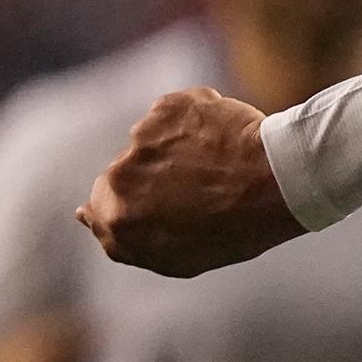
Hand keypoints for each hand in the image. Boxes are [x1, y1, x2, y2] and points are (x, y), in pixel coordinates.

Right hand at [77, 88, 300, 277]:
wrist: (278, 181)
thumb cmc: (233, 229)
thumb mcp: (177, 257)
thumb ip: (124, 241)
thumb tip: (84, 215)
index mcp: (115, 213)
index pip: (102, 206)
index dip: (138, 205)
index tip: (166, 205)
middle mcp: (121, 170)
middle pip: (127, 172)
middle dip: (155, 178)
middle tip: (200, 189)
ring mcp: (145, 133)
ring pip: (153, 141)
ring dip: (177, 150)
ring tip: (219, 166)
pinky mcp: (171, 104)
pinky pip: (177, 115)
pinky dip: (197, 124)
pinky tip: (224, 141)